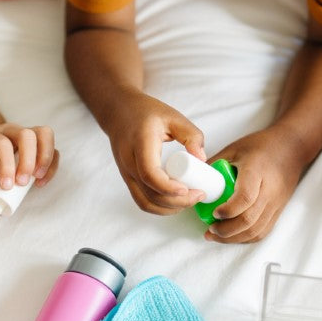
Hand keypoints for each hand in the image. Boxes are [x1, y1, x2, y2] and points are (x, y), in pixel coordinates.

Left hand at [0, 122, 59, 188]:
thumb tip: (1, 206)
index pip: (2, 145)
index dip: (7, 166)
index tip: (7, 186)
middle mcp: (12, 130)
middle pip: (27, 135)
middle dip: (29, 161)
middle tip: (24, 182)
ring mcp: (28, 132)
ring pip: (45, 134)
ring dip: (46, 158)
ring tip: (39, 178)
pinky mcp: (40, 140)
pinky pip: (53, 147)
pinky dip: (52, 164)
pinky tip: (42, 179)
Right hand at [108, 90, 206, 213]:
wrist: (119, 112)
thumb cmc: (147, 113)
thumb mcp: (173, 117)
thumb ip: (191, 135)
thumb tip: (202, 159)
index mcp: (140, 143)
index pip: (149, 173)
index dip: (169, 187)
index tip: (189, 189)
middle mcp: (129, 161)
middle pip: (150, 193)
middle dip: (177, 201)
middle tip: (199, 195)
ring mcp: (126, 173)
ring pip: (145, 202)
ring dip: (169, 208)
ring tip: (190, 200)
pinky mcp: (128, 179)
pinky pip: (142, 201)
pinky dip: (160, 207)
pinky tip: (177, 203)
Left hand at [204, 127, 303, 242]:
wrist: (292, 149)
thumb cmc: (261, 146)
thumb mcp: (235, 149)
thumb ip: (215, 164)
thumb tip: (195, 181)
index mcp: (257, 172)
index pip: (245, 197)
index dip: (228, 210)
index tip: (213, 213)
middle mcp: (269, 191)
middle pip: (249, 219)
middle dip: (226, 230)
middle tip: (209, 229)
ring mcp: (276, 203)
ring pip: (256, 230)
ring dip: (234, 238)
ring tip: (215, 235)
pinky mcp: (278, 211)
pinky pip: (262, 231)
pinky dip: (245, 238)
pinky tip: (232, 236)